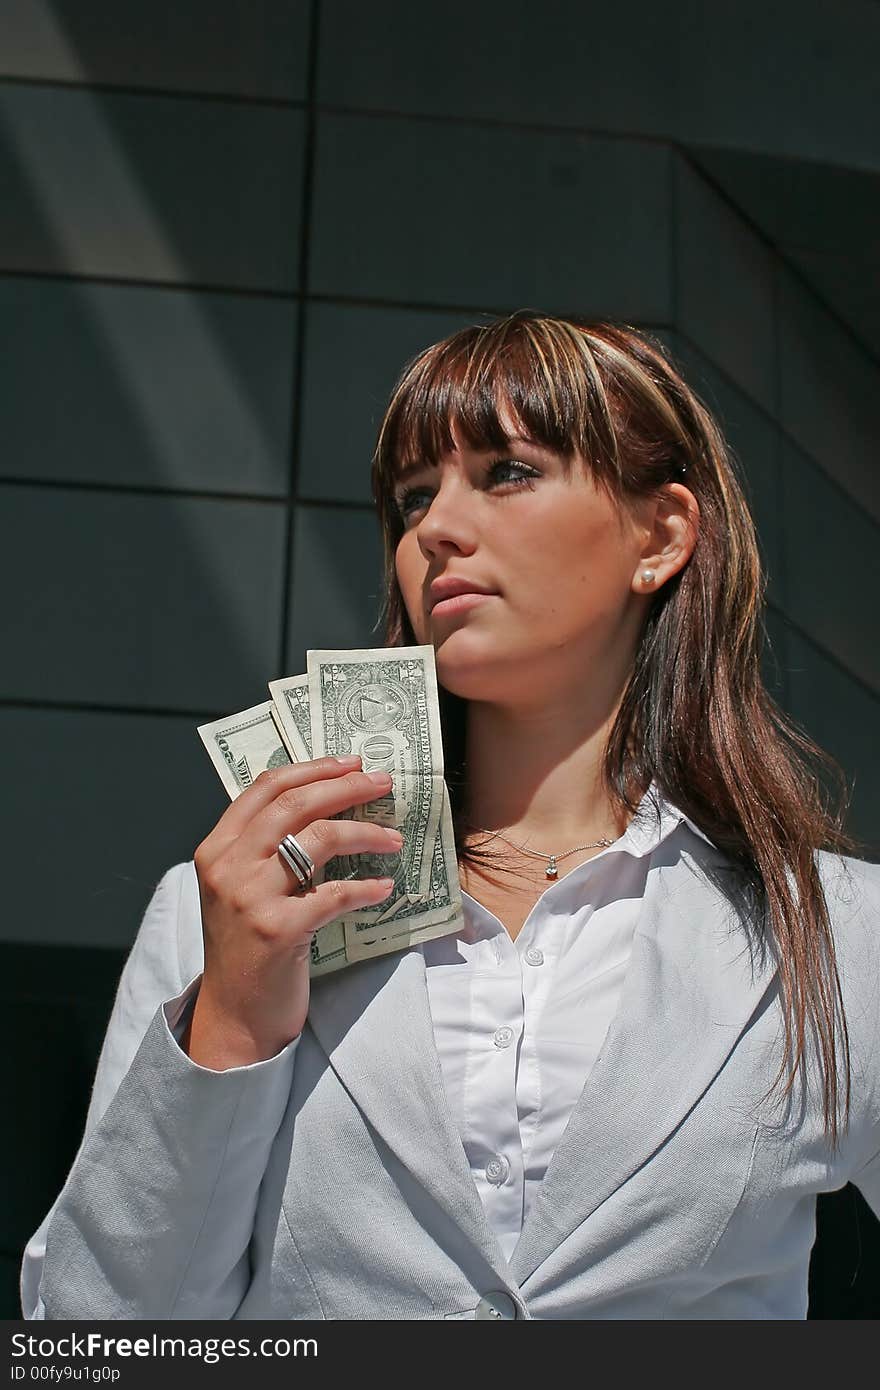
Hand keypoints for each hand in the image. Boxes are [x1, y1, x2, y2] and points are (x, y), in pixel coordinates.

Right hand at [188, 755, 400, 1068]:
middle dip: (346, 787)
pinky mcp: (277, 930)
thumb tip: (326, 804)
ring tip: (393, 838)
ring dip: (365, 833)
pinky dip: (366, 888)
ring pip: (317, 839)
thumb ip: (266, 849)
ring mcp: (249, 898)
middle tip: (383, 782)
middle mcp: (227, 867)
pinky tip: (385, 888)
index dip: (313, 769)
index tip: (351, 762)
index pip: (265, 788)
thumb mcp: (241, 889)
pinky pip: (334, 895)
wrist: (235, 1016)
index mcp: (217, 849)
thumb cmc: (246, 948)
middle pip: (295, 804)